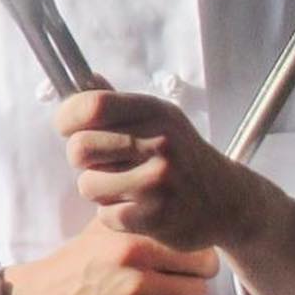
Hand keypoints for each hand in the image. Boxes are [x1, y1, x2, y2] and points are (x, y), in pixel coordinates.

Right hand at [1, 213, 218, 294]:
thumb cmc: (81, 261)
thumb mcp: (103, 227)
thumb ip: (137, 215)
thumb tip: (178, 204)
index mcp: (132, 234)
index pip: (195, 239)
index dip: (196, 250)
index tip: (186, 257)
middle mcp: (137, 262)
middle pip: (204, 269)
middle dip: (195, 274)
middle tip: (179, 279)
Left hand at [55, 87, 289, 251]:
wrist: (227, 201)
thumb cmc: (182, 156)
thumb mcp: (159, 119)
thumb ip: (118, 103)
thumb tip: (84, 79)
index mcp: (154, 112)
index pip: (91, 106)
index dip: (67, 118)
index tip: (68, 127)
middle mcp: (159, 141)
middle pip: (78, 148)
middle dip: (83, 160)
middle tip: (104, 163)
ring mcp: (158, 180)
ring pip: (87, 185)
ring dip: (99, 190)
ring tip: (125, 187)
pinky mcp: (156, 216)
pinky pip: (105, 214)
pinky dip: (115, 215)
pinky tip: (139, 208)